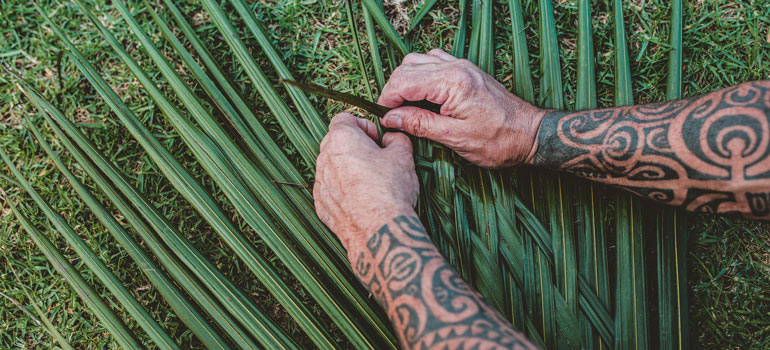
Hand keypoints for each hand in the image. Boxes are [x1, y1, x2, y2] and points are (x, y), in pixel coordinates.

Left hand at [314, 113, 418, 254]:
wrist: (378, 231)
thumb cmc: (390, 190)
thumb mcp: (404, 156)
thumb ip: (396, 140)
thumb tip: (392, 139)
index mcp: (341, 139)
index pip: (345, 118)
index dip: (364, 125)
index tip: (377, 140)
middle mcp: (324, 159)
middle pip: (335, 142)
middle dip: (355, 146)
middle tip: (376, 159)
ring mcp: (319, 183)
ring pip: (332, 167)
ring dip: (348, 169)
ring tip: (371, 182)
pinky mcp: (320, 205)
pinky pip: (330, 190)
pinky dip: (343, 191)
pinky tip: (362, 201)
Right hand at [378, 48, 546, 167]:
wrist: (530, 134)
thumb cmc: (499, 140)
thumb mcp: (454, 138)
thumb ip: (419, 124)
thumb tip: (390, 118)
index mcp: (452, 82)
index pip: (403, 81)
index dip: (387, 100)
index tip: (384, 119)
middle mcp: (456, 67)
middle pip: (407, 68)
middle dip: (394, 91)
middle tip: (392, 116)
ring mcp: (461, 66)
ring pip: (417, 61)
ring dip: (406, 82)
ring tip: (406, 108)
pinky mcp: (466, 70)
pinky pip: (433, 62)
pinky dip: (421, 75)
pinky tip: (423, 96)